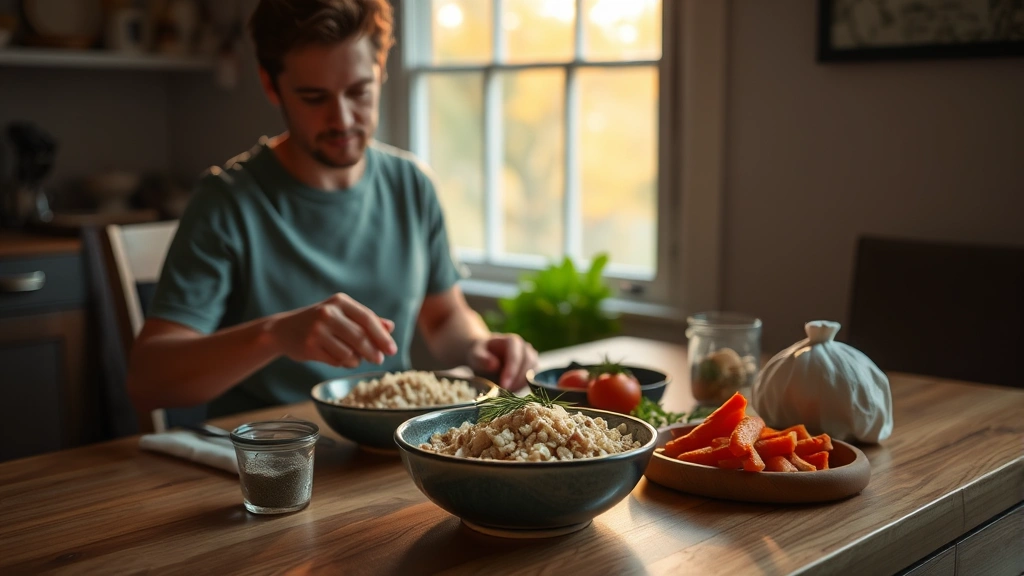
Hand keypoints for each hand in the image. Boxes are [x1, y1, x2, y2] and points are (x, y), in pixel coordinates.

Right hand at [269, 293, 396, 367]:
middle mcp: (327, 313)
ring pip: (349, 352)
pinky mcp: (309, 347)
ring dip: (356, 359)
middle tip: (380, 360)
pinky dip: (343, 363)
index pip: (367, 318)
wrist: (283, 330)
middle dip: (373, 352)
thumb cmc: (319, 322)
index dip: (382, 336)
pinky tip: (340, 358)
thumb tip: (390, 327)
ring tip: (354, 357)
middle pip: (360, 337)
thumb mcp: (342, 314)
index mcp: (339, 302)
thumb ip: (366, 320)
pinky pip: (336, 361)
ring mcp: (317, 331)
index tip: (393, 349)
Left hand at [466, 333, 537, 389]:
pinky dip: (523, 389)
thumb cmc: (480, 355)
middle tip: (504, 393)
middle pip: (529, 364)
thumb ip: (481, 359)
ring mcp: (531, 359)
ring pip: (533, 374)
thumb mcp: (475, 355)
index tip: (504, 385)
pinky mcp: (532, 372)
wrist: (484, 358)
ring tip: (505, 393)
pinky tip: (510, 394)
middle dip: (518, 380)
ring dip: (521, 386)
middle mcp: (525, 348)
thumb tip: (494, 365)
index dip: (511, 371)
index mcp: (512, 341)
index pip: (516, 356)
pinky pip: (533, 382)